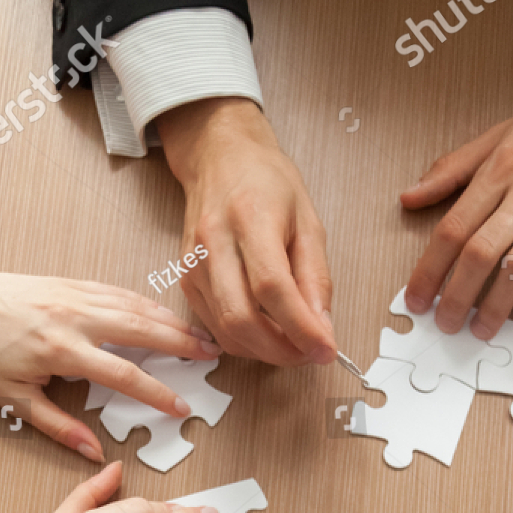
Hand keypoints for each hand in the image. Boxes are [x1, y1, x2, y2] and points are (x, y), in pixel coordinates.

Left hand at [0, 268, 221, 458]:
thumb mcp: (12, 400)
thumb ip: (58, 427)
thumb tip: (93, 452)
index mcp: (62, 350)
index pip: (125, 374)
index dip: (157, 392)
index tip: (180, 405)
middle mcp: (74, 317)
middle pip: (142, 330)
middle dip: (181, 343)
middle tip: (213, 354)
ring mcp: (73, 295)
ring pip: (134, 305)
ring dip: (169, 319)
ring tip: (198, 333)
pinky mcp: (68, 282)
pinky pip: (116, 291)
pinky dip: (143, 301)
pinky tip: (159, 311)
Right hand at [157, 98, 336, 365]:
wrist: (218, 158)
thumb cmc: (266, 183)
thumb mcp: (308, 221)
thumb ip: (316, 277)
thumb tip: (322, 329)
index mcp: (250, 218)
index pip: (273, 288)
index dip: (301, 327)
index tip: (326, 349)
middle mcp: (214, 242)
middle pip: (243, 318)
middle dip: (281, 350)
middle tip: (309, 354)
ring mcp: (194, 263)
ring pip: (227, 331)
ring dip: (264, 352)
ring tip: (292, 346)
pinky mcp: (186, 279)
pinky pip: (215, 326)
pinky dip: (244, 342)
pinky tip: (266, 333)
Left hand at [400, 66, 512, 346]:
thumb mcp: (502, 133)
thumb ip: (453, 168)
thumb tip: (409, 197)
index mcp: (501, 169)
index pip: (453, 228)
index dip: (428, 270)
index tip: (415, 299)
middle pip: (480, 253)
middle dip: (455, 297)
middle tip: (444, 324)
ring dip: (496, 309)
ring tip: (481, 331)